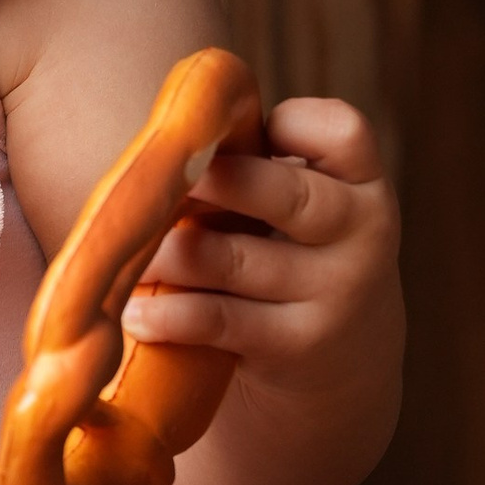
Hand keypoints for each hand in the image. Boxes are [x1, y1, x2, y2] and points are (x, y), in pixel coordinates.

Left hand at [124, 96, 402, 439]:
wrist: (347, 362)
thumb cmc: (296, 254)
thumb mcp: (303, 208)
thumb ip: (257, 171)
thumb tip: (156, 150)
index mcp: (362, 183)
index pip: (342, 131)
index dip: (287, 123)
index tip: (230, 133)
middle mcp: (363, 233)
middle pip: (284, 194)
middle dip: (213, 183)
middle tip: (154, 182)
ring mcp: (337, 292)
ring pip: (232, 259)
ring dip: (165, 256)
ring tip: (120, 255)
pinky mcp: (299, 345)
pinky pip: (219, 319)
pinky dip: (167, 314)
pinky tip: (132, 311)